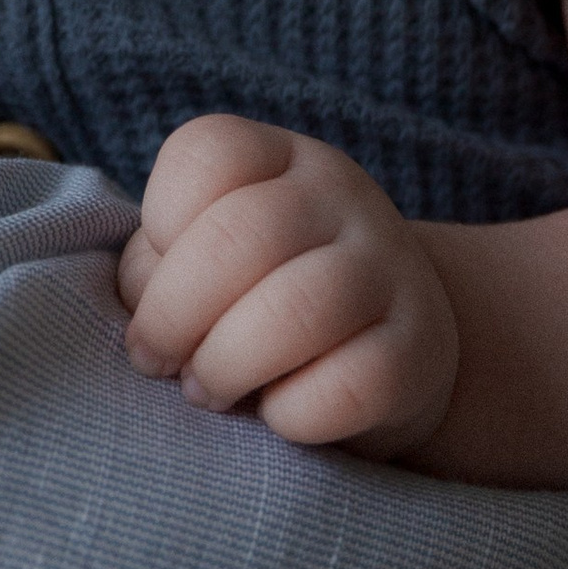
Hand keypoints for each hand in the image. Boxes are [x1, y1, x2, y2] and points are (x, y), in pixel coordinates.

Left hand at [116, 115, 459, 455]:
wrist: (388, 347)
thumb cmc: (260, 301)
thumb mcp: (205, 263)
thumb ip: (158, 272)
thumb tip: (144, 329)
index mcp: (278, 158)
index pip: (209, 151)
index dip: (160, 221)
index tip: (151, 282)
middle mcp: (340, 196)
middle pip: (242, 234)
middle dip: (174, 313)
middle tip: (157, 361)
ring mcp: (390, 267)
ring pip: (298, 308)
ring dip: (227, 364)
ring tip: (207, 392)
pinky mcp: (423, 350)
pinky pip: (352, 384)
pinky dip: (293, 413)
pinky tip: (277, 417)